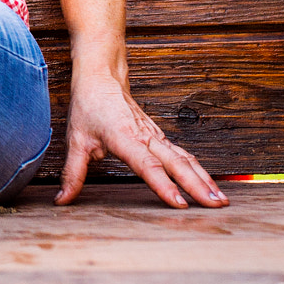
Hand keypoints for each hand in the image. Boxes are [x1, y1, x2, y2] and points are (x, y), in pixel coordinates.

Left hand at [57, 80, 226, 208]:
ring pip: (185, 159)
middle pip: (176, 163)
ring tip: (222, 201)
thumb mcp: (75, 140)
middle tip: (216, 206)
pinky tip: (210, 186)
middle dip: (198, 186)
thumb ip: (73, 173)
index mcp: (124, 137)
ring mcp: (156, 136)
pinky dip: (199, 171)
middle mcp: (146, 137)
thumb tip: (62, 200)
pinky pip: (184, 155)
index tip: (180, 203)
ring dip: (204, 179)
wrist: (102, 77)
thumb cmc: (88, 107)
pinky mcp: (160, 137)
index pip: (147, 165)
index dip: (163, 185)